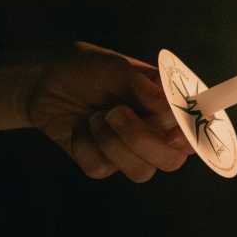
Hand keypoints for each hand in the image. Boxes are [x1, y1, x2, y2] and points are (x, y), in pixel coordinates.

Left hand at [0, 42, 193, 181]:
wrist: (42, 80)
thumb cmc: (84, 67)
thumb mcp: (114, 65)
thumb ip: (141, 84)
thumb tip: (167, 103)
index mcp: (166, 105)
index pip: (194, 129)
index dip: (190, 136)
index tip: (173, 130)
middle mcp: (153, 131)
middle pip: (171, 160)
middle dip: (142, 140)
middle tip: (116, 112)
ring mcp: (128, 150)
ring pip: (140, 171)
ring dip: (111, 141)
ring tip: (94, 116)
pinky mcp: (101, 162)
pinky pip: (102, 169)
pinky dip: (86, 145)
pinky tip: (79, 128)